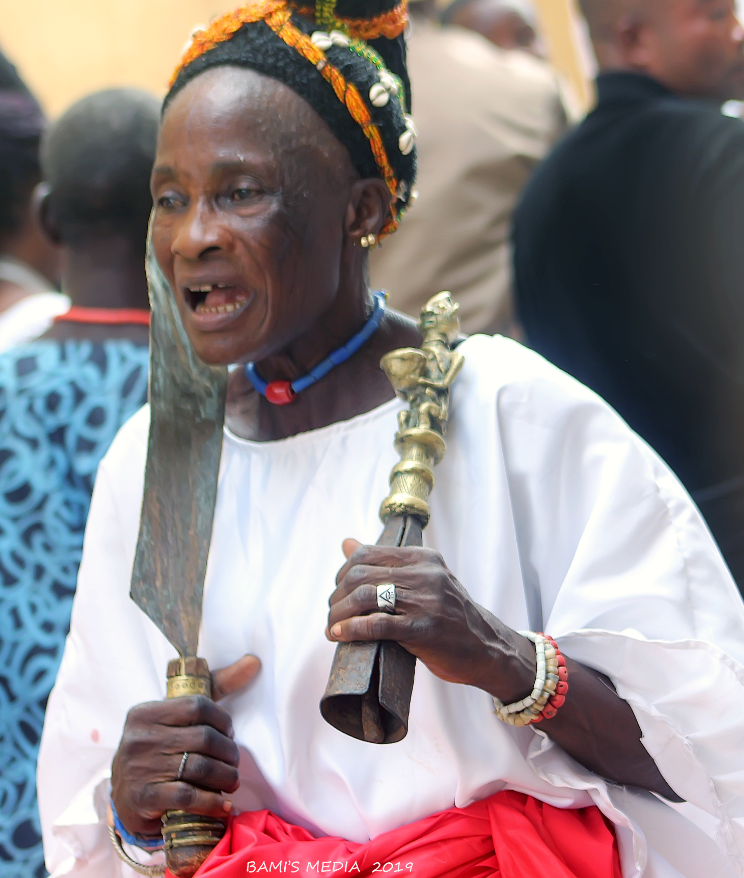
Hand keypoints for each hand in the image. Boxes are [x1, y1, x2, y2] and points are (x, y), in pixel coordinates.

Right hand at [111, 654, 260, 837]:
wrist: (124, 798)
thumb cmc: (160, 749)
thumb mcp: (176, 717)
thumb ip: (214, 686)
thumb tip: (253, 661)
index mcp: (145, 713)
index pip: (197, 706)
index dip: (222, 720)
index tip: (229, 733)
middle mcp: (140, 737)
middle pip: (203, 738)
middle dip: (228, 752)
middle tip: (233, 762)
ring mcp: (140, 768)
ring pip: (200, 767)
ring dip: (226, 777)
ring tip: (232, 781)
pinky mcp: (143, 797)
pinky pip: (189, 796)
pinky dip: (212, 802)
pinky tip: (223, 805)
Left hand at [328, 539, 532, 697]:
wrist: (486, 648)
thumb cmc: (449, 616)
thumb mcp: (422, 580)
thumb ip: (385, 563)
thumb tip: (346, 543)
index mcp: (423, 558)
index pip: (368, 554)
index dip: (343, 572)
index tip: (338, 591)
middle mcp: (424, 574)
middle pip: (361, 576)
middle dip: (337, 596)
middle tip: (332, 614)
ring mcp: (426, 600)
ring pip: (364, 597)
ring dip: (339, 615)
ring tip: (331, 627)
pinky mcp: (424, 629)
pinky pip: (376, 625)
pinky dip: (351, 629)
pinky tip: (339, 636)